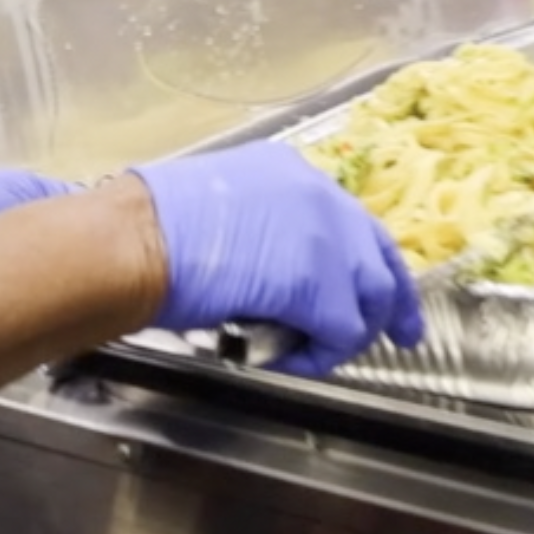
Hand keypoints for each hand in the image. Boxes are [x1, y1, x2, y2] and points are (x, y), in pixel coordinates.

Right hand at [130, 142, 424, 378]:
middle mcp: (320, 196)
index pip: (354, 221)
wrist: (134, 240)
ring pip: (371, 297)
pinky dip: (320, 355)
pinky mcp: (317, 284)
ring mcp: (324, 238)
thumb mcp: (222, 207)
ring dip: (346, 333)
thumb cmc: (150, 229)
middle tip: (400, 338)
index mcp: (293, 173)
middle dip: (392, 304)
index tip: (387, 294)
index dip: (373, 262)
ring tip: (312, 353)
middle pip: (378, 256)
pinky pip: (343, 332)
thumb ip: (263, 230)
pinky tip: (286, 359)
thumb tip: (269, 268)